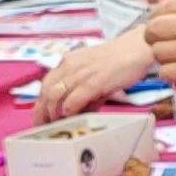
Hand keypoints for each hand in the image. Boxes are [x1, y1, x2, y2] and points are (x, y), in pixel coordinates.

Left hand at [33, 31, 157, 119]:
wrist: (136, 49)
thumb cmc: (119, 63)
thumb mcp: (95, 75)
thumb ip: (85, 93)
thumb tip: (78, 112)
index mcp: (69, 62)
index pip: (46, 84)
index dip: (40, 103)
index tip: (39, 118)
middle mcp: (70, 65)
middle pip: (46, 91)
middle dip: (42, 111)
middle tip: (42, 126)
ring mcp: (81, 73)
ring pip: (56, 95)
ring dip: (53, 113)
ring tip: (55, 124)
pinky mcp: (94, 81)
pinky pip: (75, 98)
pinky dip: (69, 109)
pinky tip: (70, 117)